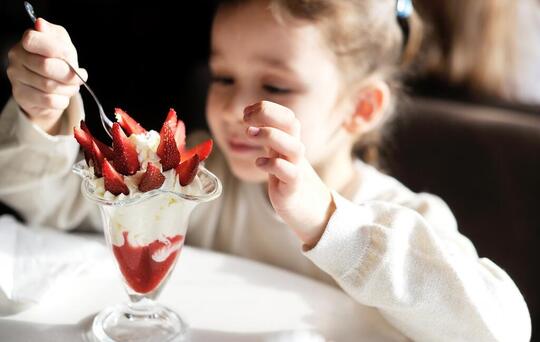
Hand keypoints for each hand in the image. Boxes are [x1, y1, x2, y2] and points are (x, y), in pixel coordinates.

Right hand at [6, 18, 86, 134]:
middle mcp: (17, 57)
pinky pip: (49, 101)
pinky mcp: (21, 95)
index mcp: (26, 41)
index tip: (70, 57)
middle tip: (79, 77)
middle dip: (69, 74)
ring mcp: (16, 77)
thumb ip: (56, 36)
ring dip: (68, 88)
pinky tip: (62, 96)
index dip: (57, 50)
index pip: (33, 40)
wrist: (49, 88)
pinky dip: (62, 100)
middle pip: (46, 66)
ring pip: (49, 86)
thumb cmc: (58, 62)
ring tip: (71, 87)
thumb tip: (40, 24)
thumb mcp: (62, 45)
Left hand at [244, 101, 335, 248]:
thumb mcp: (277, 153)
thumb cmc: (287, 178)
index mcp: (290, 140)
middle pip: (292, 123)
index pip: (286, 115)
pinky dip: (273, 165)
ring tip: (249, 135)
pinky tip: (259, 164)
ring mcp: (296, 168)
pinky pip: (290, 172)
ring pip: (294, 146)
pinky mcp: (294, 187)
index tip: (247, 112)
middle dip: (269, 115)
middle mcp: (294, 150)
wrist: (307, 208)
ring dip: (270, 135)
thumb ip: (267, 136)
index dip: (267, 108)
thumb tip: (248, 116)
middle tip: (246, 120)